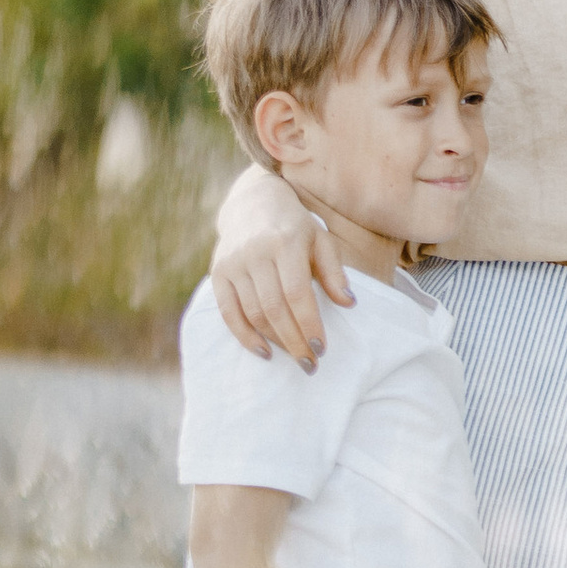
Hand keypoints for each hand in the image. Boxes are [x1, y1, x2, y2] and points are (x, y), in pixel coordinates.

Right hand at [214, 166, 350, 366]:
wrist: (252, 202)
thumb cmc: (295, 227)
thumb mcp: (321, 240)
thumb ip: (334, 272)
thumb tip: (348, 303)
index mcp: (285, 242)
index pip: (296, 293)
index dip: (308, 324)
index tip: (320, 348)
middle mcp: (255, 253)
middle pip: (274, 308)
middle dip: (294, 340)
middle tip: (310, 364)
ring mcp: (233, 263)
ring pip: (253, 313)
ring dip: (275, 341)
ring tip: (294, 357)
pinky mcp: (218, 272)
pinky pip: (228, 311)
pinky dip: (244, 335)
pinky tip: (264, 351)